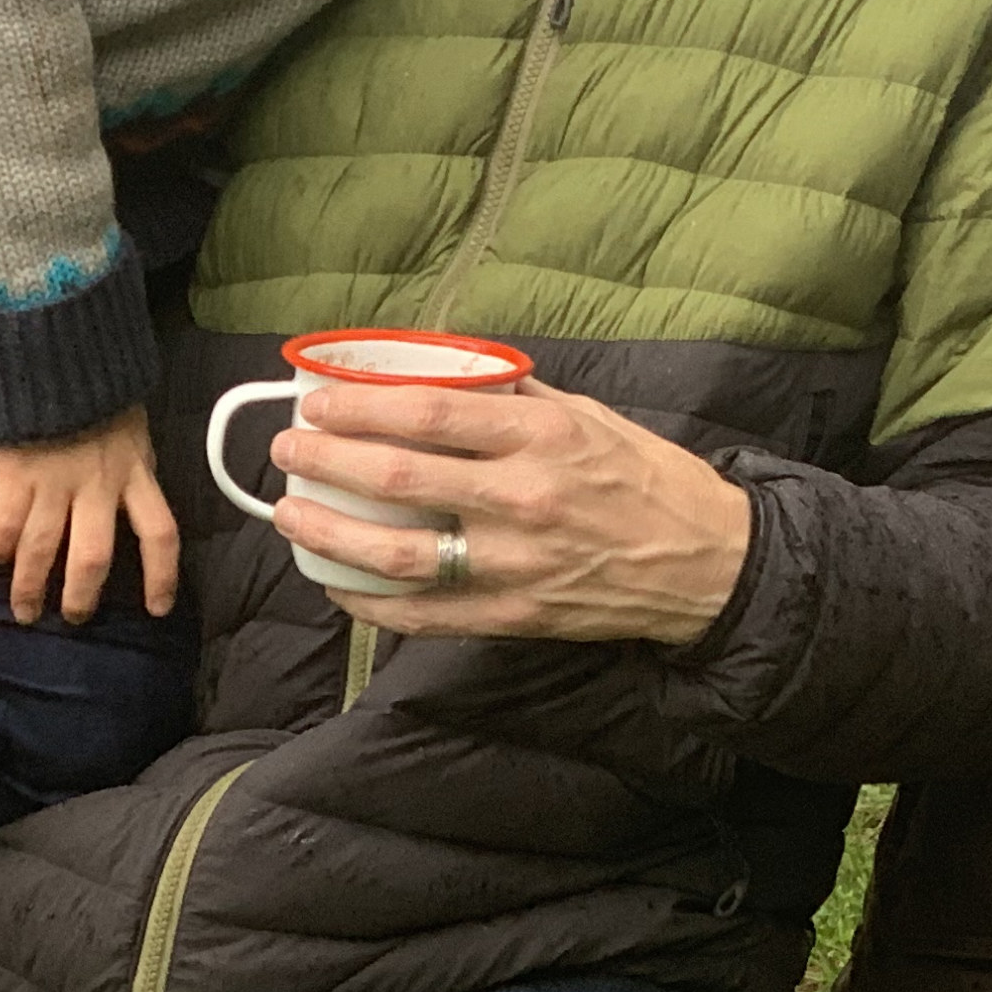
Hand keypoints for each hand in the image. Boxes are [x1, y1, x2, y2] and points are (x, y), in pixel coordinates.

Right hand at [0, 403, 180, 626]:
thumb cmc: (101, 396)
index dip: (161, 576)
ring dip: (30, 588)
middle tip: (72, 618)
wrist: (56, 355)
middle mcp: (99, 485)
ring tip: (25, 610)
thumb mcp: (134, 434)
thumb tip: (134, 512)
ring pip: (43, 551)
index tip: (157, 609)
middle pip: (94, 558)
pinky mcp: (15, 475)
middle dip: (81, 596)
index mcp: (137, 473)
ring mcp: (55, 482)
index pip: (160, 534)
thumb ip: (133, 473)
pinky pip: (5, 525)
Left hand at [272, 377, 754, 642]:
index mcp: (543, 436)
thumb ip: (514, 398)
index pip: (431, 413)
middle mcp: (523, 498)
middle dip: (328, 460)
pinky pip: (421, 614)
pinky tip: (334, 580)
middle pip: (400, 477)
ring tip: (289, 511)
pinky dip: (367, 600)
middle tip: (289, 447)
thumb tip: (441, 375)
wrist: (703, 562)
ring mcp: (514, 563)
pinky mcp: (511, 616)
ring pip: (397, 552)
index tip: (319, 401)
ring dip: (330, 531)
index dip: (362, 406)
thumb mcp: (587, 416)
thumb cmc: (644, 478)